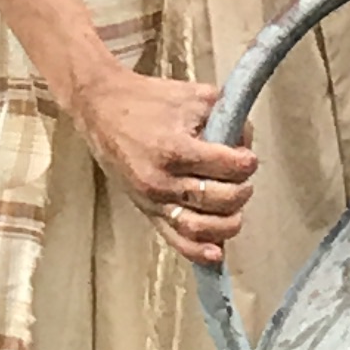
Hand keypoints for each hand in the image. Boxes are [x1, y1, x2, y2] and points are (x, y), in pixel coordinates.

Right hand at [74, 66, 259, 268]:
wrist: (101, 109)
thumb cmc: (148, 101)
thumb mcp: (194, 96)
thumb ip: (227, 116)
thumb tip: (247, 142)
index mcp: (175, 149)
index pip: (228, 167)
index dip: (246, 163)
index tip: (247, 158)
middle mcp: (163, 180)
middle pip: (220, 199)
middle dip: (241, 190)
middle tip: (243, 179)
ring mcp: (153, 200)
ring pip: (201, 227)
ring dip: (228, 222)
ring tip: (235, 208)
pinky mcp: (146, 211)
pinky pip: (175, 239)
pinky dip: (198, 251)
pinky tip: (217, 253)